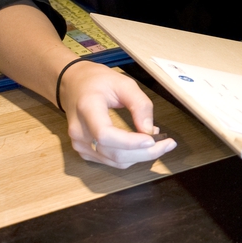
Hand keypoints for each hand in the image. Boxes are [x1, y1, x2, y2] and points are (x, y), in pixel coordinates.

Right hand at [60, 61, 177, 168]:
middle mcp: (79, 131)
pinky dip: (130, 156)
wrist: (72, 85)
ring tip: (158, 141)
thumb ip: (139, 104)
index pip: (105, 134)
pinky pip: (111, 160)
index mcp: (87, 108)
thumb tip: (150, 130)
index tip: (153, 139)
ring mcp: (79, 144)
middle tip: (169, 144)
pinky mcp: (84, 151)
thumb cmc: (97, 81)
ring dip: (140, 156)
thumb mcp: (123, 83)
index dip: (129, 142)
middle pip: (114, 153)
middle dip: (145, 153)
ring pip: (115, 161)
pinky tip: (141, 145)